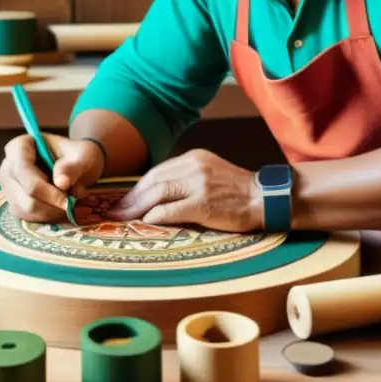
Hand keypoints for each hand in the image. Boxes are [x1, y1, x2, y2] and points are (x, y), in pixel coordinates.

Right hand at [0, 134, 104, 222]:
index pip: (24, 172)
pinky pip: (28, 217)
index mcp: (19, 147)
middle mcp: (7, 167)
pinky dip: (47, 216)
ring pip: (26, 210)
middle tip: (73, 201)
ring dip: (51, 212)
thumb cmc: (78, 157)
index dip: (46, 190)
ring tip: (68, 202)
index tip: (68, 201)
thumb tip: (61, 182)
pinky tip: (60, 207)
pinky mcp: (14, 202)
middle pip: (25, 195)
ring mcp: (8, 187)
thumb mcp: (84, 156)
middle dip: (52, 203)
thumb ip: (74, 167)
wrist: (78, 165)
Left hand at [106, 149, 262, 231]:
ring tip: (122, 218)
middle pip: (153, 181)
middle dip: (131, 198)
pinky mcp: (203, 203)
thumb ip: (187, 179)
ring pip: (157, 193)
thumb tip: (159, 196)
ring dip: (136, 207)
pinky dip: (155, 216)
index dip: (138, 187)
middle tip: (114, 211)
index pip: (158, 172)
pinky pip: (171, 209)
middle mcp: (194, 166)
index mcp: (194, 158)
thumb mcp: (211, 173)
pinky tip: (146, 223)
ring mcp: (199, 184)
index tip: (124, 200)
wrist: (266, 198)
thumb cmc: (239, 191)